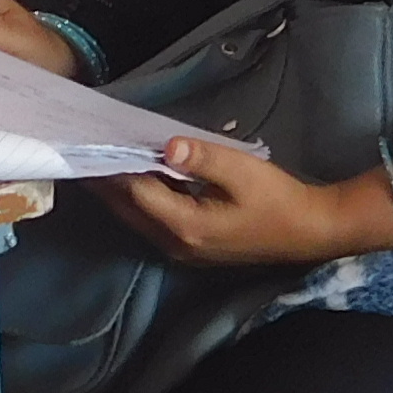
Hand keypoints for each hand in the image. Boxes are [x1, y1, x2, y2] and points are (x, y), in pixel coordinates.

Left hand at [110, 132, 368, 268]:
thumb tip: (165, 145)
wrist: (310, 231)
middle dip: (104, 182)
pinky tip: (135, 177)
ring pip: (137, 218)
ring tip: (100, 159)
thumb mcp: (243, 172)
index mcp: (185, 226)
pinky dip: (139, 200)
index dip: (113, 167)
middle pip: (128, 210)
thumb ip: (202, 158)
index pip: (136, 193)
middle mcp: (176, 244)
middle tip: (82, 150)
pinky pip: (153, 222)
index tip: (91, 142)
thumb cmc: (279, 200)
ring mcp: (183, 250)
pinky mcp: (192, 247)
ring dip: (119, 192)